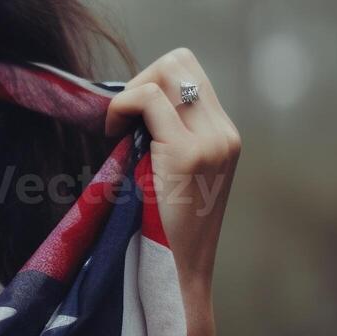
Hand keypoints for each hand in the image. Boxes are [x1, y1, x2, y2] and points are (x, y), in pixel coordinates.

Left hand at [104, 47, 240, 299]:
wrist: (177, 274)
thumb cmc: (161, 231)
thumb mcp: (169, 176)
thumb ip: (163, 139)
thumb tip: (128, 106)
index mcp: (223, 136)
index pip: (188, 72)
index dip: (151, 84)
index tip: (129, 120)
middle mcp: (224, 133)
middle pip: (179, 61)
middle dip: (141, 81)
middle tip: (122, 123)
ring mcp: (211, 141)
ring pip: (167, 69)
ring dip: (132, 93)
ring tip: (118, 132)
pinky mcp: (187, 153)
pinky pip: (149, 98)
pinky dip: (123, 106)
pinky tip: (112, 135)